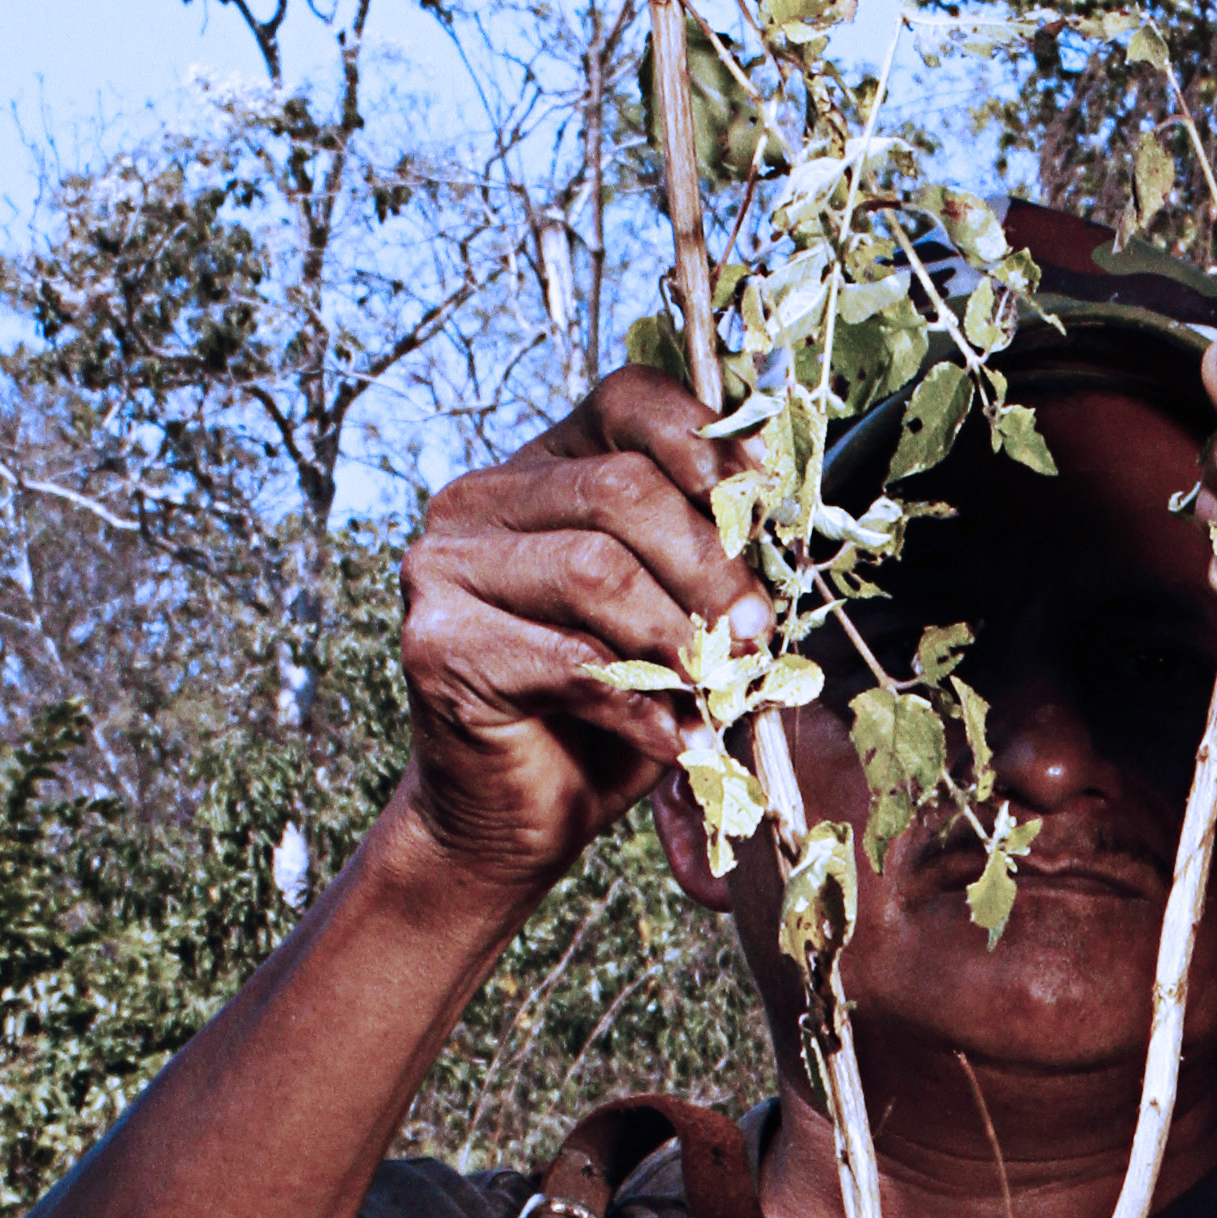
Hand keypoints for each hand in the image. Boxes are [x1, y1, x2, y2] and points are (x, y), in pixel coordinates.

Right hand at [392, 372, 761, 897]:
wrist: (512, 815)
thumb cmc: (601, 715)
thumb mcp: (671, 616)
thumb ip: (706, 559)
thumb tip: (777, 526)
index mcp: (542, 468)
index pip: (628, 402)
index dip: (706, 444)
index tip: (762, 513)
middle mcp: (480, 501)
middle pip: (621, 490)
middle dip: (710, 568)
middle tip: (753, 636)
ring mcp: (445, 567)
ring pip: (595, 569)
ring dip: (677, 639)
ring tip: (714, 690)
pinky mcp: (438, 644)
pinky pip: (568, 659)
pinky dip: (640, 705)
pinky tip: (673, 736)